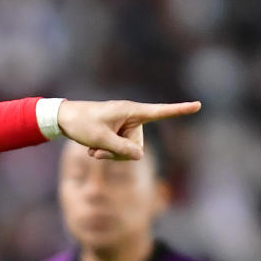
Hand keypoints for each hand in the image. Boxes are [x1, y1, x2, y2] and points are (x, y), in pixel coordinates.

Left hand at [56, 99, 200, 159]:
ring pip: (127, 151)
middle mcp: (131, 117)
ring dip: (110, 154)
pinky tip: (92, 147)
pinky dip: (106, 152)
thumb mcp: (101, 139)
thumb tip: (139, 156)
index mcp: (130, 111)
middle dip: (118, 153)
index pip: (160, 112)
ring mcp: (124, 126)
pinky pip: (119, 150)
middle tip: (97, 149)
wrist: (62, 119)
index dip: (179, 110)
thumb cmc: (81, 124)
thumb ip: (122, 149)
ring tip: (93, 147)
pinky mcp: (117, 132)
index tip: (198, 105)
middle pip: (137, 145)